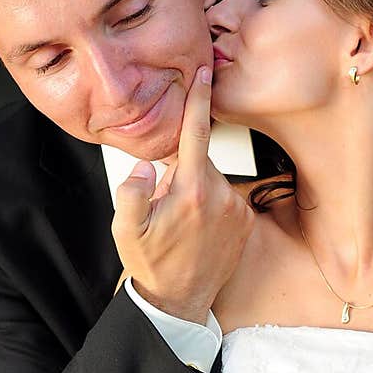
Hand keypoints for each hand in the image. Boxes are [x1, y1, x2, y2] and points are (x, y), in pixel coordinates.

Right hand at [111, 66, 254, 323]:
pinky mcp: (246, 221)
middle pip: (199, 161)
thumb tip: (145, 166)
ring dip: (196, 191)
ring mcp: (237, 209)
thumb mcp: (126, 229)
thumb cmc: (151, 264)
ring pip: (212, 180)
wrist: (179, 301)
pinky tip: (199, 230)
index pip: (195, 133)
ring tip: (183, 224)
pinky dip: (211, 205)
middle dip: (182, 172)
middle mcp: (220, 196)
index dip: (199, 99)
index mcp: (190, 191)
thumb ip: (132, 192)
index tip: (205, 71)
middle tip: (166, 206)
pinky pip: (225, 198)